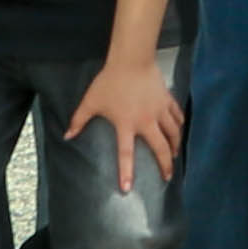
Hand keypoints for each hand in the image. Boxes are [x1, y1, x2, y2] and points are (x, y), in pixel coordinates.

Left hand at [70, 56, 186, 189]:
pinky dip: (180, 124)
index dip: (126, 172)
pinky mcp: (167, 100)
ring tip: (175, 156)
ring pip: (173, 133)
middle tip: (168, 176)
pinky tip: (179, 130)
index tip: (128, 188)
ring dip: (175, 146)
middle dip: (165, 164)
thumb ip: (79, 120)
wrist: (132, 60)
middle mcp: (146, 121)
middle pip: (161, 148)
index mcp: (127, 124)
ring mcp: (159, 110)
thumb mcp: (91, 101)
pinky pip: (177, 116)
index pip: (126, 154)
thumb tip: (67, 136)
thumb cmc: (110, 81)